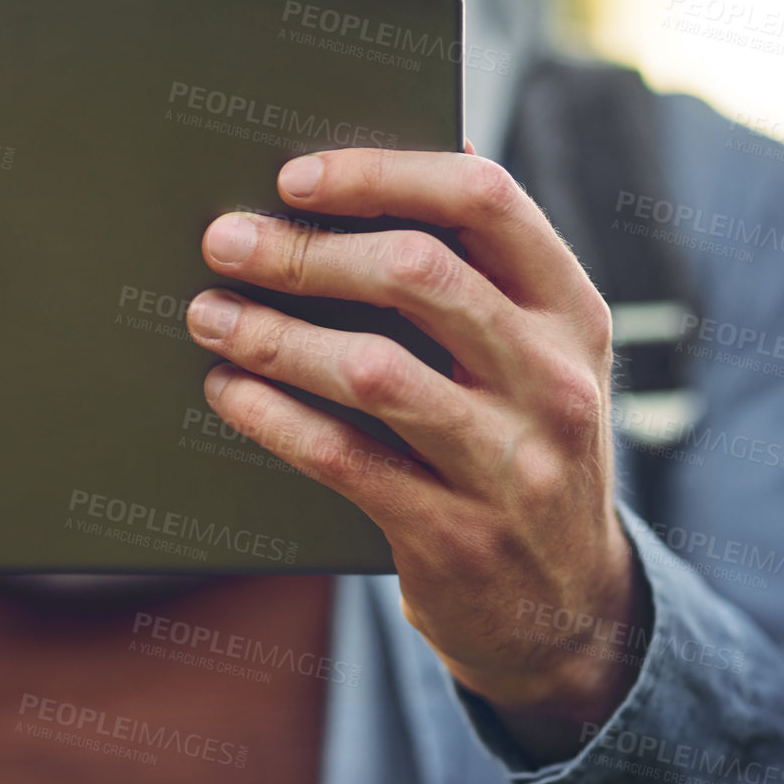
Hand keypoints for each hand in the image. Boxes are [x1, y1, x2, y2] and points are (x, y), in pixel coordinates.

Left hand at [187, 144, 646, 760]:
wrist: (568, 609)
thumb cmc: (522, 449)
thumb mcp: (536, 362)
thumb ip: (476, 279)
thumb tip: (358, 179)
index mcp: (573, 311)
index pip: (484, 200)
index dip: (382, 174)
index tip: (295, 177)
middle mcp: (556, 380)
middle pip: (417, 274)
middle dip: (303, 252)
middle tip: (225, 242)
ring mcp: (512, 464)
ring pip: (371, 369)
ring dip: (273, 335)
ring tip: (210, 314)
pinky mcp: (457, 536)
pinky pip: (343, 459)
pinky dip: (272, 417)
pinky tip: (227, 392)